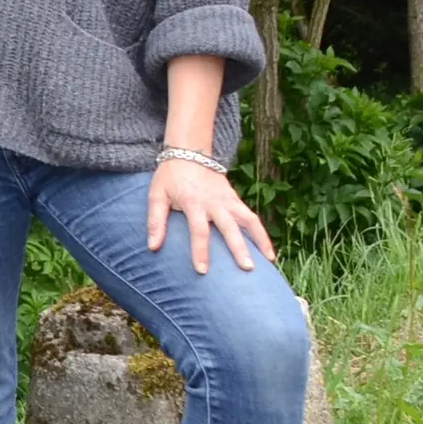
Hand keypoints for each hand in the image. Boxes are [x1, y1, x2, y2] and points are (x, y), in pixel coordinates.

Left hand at [147, 158, 276, 273]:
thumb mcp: (156, 195)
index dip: (201, 250)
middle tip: (247, 269)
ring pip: (249, 220)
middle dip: (239, 248)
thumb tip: (152, 247)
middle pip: (230, 227)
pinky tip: (268, 250)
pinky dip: (262, 233)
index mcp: (194, 202)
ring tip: (269, 261)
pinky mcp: (235, 199)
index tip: (203, 271)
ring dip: (261, 239)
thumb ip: (155, 221)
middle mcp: (215, 202)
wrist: (189, 152)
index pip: (199, 230)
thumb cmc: (170, 177)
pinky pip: (252, 217)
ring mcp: (228, 200)